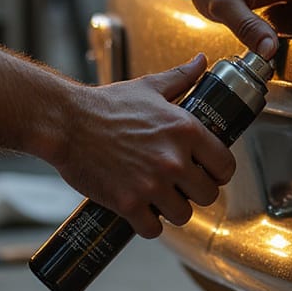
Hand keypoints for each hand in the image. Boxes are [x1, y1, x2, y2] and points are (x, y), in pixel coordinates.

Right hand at [54, 54, 235, 237]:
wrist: (67, 123)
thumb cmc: (107, 104)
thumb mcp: (149, 86)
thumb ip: (182, 76)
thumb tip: (202, 61)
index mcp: (186, 131)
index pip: (225, 166)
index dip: (218, 172)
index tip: (207, 172)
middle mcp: (174, 159)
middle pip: (208, 195)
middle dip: (195, 192)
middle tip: (181, 186)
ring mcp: (152, 184)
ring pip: (183, 215)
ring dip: (172, 210)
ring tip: (160, 198)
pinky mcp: (128, 203)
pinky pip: (153, 229)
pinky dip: (148, 224)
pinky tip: (141, 211)